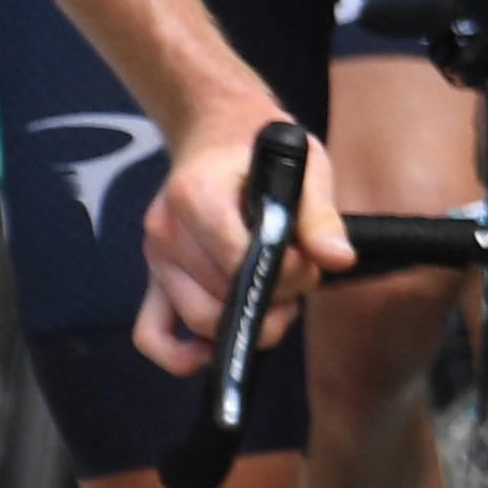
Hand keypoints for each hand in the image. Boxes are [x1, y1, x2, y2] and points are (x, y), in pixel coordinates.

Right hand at [132, 103, 350, 376]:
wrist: (219, 133)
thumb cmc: (262, 148)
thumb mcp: (306, 165)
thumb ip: (320, 215)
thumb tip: (337, 260)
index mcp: (196, 196)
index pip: (240, 261)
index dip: (285, 275)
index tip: (310, 264)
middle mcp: (166, 230)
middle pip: (219, 298)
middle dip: (272, 301)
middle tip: (301, 280)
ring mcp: (155, 258)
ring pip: (197, 320)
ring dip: (245, 323)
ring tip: (279, 298)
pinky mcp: (154, 279)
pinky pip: (151, 333)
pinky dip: (180, 354)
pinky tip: (217, 351)